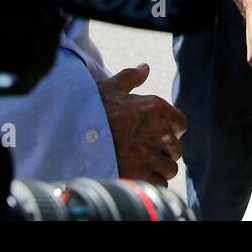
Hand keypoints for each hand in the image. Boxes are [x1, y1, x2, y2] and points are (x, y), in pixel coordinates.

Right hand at [97, 63, 188, 185]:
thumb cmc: (90, 111)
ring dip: (160, 169)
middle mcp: (158, 131)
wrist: (70, 136)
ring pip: (169, 168)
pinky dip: (152, 183)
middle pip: (176, 149)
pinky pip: (159, 183)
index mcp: (156, 108)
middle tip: (149, 153)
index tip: (159, 135)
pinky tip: (139, 177)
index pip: (181, 124)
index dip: (171, 131)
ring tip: (144, 167)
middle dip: (165, 152)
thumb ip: (131, 78)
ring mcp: (149, 155)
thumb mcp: (110, 88)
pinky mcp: (139, 175)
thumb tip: (145, 68)